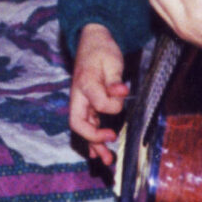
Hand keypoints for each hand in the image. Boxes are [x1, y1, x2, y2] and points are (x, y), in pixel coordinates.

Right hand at [69, 23, 127, 165]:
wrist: (92, 41)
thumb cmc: (102, 49)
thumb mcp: (112, 60)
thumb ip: (115, 78)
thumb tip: (119, 91)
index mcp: (85, 83)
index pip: (97, 103)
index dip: (112, 104)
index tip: (122, 95)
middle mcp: (79, 96)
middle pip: (78, 123)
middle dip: (93, 137)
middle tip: (110, 140)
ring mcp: (82, 102)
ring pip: (82, 129)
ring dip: (93, 145)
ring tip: (106, 160)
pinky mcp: (87, 105)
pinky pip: (88, 125)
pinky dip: (93, 140)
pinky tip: (98, 152)